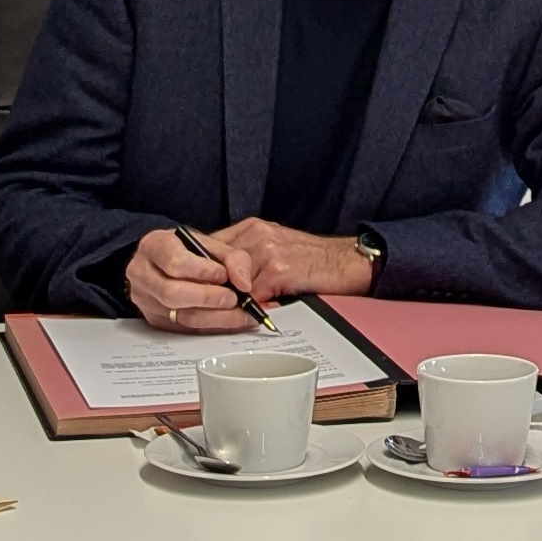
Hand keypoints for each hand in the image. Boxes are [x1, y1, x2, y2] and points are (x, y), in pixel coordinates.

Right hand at [126, 227, 261, 332]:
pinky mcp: (154, 319)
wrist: (166, 262)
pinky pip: (185, 328)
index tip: (224, 275)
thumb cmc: (188, 251)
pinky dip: (212, 326)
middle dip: (209, 298)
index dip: (203, 271)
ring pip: (179, 316)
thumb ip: (233, 258)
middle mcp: (142, 272)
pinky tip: (229, 319)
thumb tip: (244, 283)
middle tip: (233, 298)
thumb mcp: (211, 244)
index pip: (175, 262)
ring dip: (216, 317)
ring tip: (237, 310)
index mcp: (154, 246)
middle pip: (172, 293)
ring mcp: (145, 298)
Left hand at [204, 217, 375, 303]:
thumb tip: (220, 278)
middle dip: (211, 286)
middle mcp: (256, 235)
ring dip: (232, 300)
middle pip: (214, 263)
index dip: (199, 268)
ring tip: (235, 311)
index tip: (194, 284)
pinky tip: (259, 312)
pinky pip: (252, 295)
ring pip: (230, 281)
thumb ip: (248, 256)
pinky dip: (252, 308)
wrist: (346, 262)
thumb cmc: (314, 259)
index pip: (210, 244)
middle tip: (209, 303)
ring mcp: (266, 251)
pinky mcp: (278, 270)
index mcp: (253, 228)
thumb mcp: (275, 247)